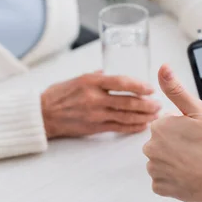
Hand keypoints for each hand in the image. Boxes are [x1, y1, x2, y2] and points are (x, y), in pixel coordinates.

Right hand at [41, 72, 159, 138]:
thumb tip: (110, 73)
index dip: (138, 86)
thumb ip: (96, 76)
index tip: (151, 88)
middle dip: (147, 104)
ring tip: (156, 115)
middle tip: (159, 104)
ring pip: (125, 116)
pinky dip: (133, 127)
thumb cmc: (58, 95)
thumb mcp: (76, 78)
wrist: (43, 116)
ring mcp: (95, 114)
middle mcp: (94, 98)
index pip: (120, 82)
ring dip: (144, 116)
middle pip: (127, 101)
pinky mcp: (95, 127)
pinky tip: (143, 125)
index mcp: (91, 82)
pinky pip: (118, 127)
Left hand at [143, 65, 201, 201]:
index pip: (168, 121)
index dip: (185, 126)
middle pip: (164, 140)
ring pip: (163, 158)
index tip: (199, 134)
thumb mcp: (200, 111)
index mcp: (160, 126)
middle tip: (199, 148)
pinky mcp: (159, 187)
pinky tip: (190, 175)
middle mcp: (150, 147)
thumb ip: (177, 90)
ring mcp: (154, 169)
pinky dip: (174, 177)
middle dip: (178, 142)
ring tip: (196, 163)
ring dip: (175, 160)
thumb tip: (162, 68)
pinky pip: (164, 178)